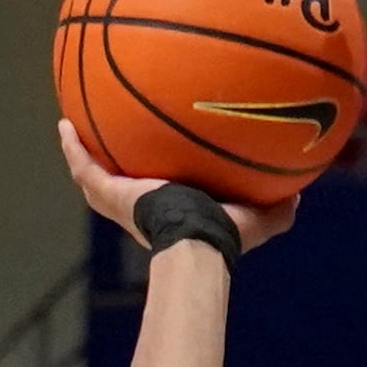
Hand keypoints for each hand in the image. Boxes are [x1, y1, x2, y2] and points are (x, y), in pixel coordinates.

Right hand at [57, 121, 296, 256]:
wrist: (196, 241)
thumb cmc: (226, 235)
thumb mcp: (259, 217)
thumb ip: (279, 207)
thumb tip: (302, 196)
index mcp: (175, 210)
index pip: (164, 191)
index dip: (160, 176)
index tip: (158, 154)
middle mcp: (145, 207)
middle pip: (124, 181)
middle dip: (117, 161)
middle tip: (110, 136)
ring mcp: (123, 202)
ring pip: (96, 174)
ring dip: (85, 152)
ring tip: (74, 126)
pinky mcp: (109, 194)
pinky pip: (84, 167)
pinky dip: (73, 148)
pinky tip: (64, 125)